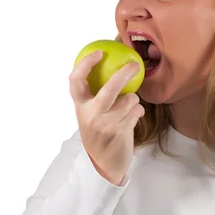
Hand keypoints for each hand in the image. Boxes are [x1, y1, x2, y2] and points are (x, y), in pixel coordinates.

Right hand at [69, 51, 143, 184]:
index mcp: (80, 106)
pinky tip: (133, 117)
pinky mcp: (121, 132)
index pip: (76, 80)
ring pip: (129, 100)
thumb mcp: (90, 111)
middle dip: (124, 74)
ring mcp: (106, 125)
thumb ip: (95, 92)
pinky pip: (137, 111)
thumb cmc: (99, 128)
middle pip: (110, 89)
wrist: (104, 162)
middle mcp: (91, 115)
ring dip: (133, 100)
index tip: (98, 52)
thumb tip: (110, 61)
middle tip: (134, 64)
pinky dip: (138, 111)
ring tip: (128, 106)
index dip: (85, 64)